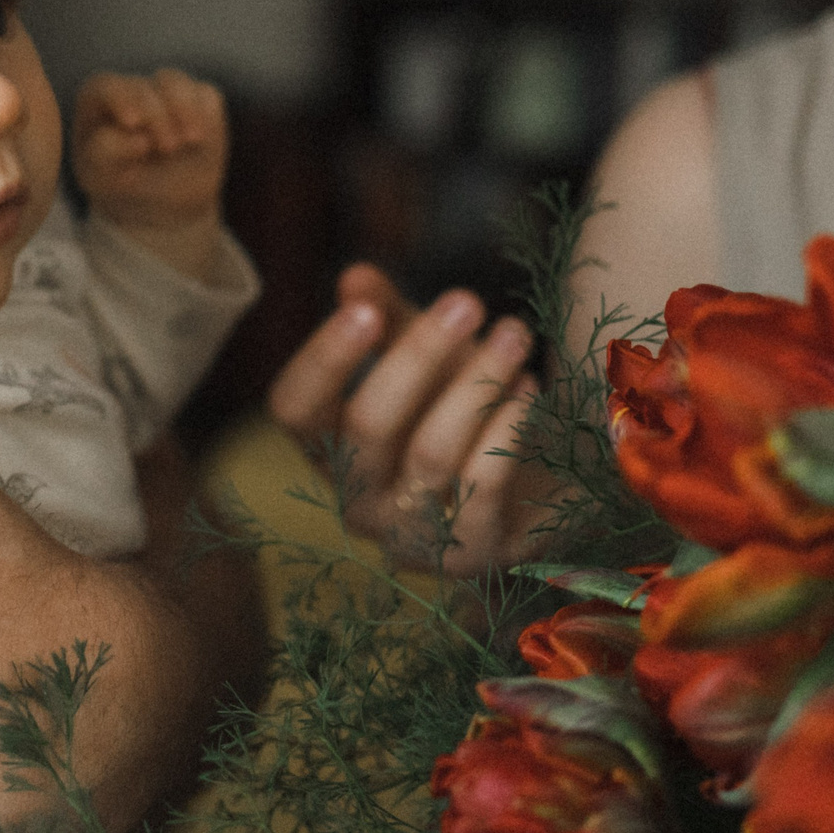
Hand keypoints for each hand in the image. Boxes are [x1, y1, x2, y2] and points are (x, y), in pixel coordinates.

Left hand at [72, 69, 228, 275]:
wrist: (158, 199)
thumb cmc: (118, 181)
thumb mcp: (101, 176)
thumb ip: (108, 154)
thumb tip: (140, 140)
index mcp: (98, 101)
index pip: (106, 87)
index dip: (121, 99)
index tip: (133, 123)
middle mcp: (132, 90)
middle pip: (143, 87)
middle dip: (156, 115)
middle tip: (168, 148)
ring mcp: (166, 92)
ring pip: (174, 83)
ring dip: (184, 109)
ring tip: (191, 140)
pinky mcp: (198, 101)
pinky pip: (206, 96)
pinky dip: (206, 115)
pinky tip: (201, 139)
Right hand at [268, 264, 565, 575]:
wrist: (538, 490)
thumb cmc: (461, 412)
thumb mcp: (422, 358)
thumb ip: (386, 317)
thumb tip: (355, 277)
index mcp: (327, 448)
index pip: (295, 409)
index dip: (322, 360)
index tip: (364, 310)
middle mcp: (356, 499)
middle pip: (366, 426)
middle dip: (418, 355)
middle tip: (468, 301)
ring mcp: (411, 536)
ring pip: (431, 454)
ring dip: (478, 383)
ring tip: (515, 334)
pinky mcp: (471, 555)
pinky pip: (483, 486)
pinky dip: (508, 428)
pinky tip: (530, 387)